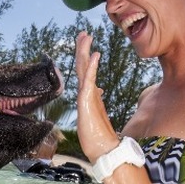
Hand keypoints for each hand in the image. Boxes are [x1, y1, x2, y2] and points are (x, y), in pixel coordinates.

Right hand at [74, 32, 118, 161]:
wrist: (102, 150)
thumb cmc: (99, 136)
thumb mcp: (99, 113)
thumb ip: (98, 100)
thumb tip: (100, 90)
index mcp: (89, 94)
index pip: (86, 71)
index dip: (86, 56)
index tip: (88, 44)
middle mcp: (86, 94)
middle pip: (82, 66)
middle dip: (82, 49)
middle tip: (83, 33)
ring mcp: (85, 98)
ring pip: (84, 70)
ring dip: (85, 52)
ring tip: (86, 37)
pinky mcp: (87, 103)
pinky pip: (90, 80)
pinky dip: (92, 67)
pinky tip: (96, 55)